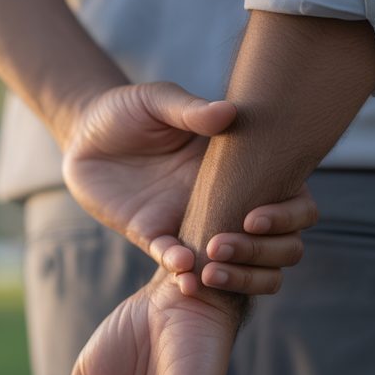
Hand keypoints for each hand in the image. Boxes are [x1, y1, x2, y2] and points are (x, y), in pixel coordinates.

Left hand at [63, 83, 316, 292]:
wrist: (83, 133)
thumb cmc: (129, 110)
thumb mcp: (157, 100)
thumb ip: (190, 110)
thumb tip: (228, 113)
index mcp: (240, 167)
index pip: (291, 199)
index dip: (287, 215)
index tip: (256, 218)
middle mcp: (225, 199)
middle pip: (275, 242)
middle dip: (261, 253)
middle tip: (225, 245)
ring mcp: (191, 220)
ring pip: (234, 263)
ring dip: (229, 273)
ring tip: (206, 270)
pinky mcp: (155, 234)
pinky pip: (175, 261)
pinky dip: (180, 268)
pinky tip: (178, 268)